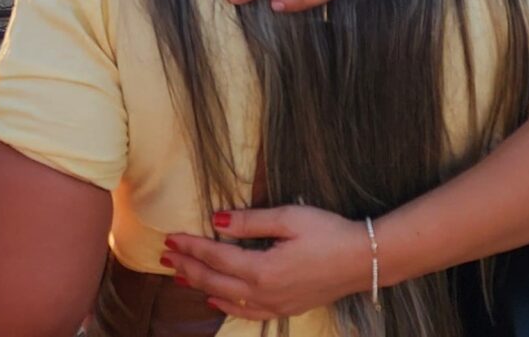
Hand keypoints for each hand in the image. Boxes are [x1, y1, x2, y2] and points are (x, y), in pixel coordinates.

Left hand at [163, 207, 373, 322]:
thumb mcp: (289, 217)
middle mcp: (264, 292)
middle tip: (164, 255)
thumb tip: (217, 220)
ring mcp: (274, 304)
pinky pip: (246, 312)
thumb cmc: (330, 232)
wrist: (364, 260)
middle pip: (214, 279)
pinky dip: (225, 305)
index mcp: (262, 268)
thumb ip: (250, 221)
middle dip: (187, 266)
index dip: (190, 246)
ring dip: (200, 285)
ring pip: (226, 298)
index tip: (171, 237)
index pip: (215, 256)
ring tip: (178, 275)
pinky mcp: (285, 308)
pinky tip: (215, 298)